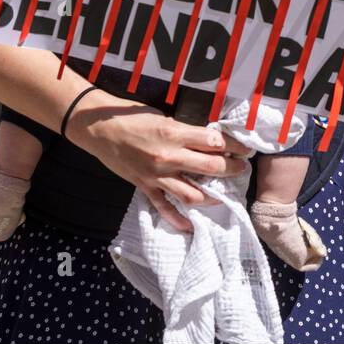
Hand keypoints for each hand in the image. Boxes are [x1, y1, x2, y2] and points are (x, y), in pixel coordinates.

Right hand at [70, 91, 250, 232]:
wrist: (100, 129)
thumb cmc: (132, 117)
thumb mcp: (164, 117)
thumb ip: (185, 131)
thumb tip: (208, 139)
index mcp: (175, 134)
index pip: (214, 141)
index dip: (233, 145)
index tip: (244, 148)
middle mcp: (169, 157)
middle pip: (210, 167)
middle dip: (232, 168)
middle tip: (242, 168)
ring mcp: (157, 175)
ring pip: (192, 193)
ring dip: (212, 196)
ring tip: (224, 194)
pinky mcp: (145, 187)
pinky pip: (164, 207)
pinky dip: (178, 219)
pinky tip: (191, 226)